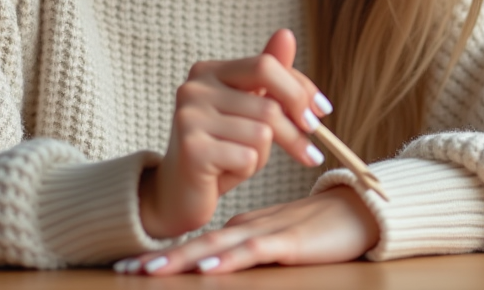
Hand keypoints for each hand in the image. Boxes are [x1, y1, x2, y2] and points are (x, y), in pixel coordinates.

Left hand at [119, 186, 379, 274]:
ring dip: (183, 259)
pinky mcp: (290, 242)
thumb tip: (223, 255)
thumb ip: (254, 242)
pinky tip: (207, 267)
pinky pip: (254, 251)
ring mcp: (268, 233)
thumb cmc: (322, 227)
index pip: (199, 240)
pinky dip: (228, 260)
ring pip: (218, 247)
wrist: (360, 212)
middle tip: (123, 270)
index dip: (165, 253)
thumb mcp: (280, 237)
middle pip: (198, 244)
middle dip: (161, 259)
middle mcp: (249, 228)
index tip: (130, 266)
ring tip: (150, 270)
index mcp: (245, 227)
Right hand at [138, 29, 332, 238]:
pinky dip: (248, 170)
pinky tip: (227, 173)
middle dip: (296, 130)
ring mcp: (189, 117)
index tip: (322, 113)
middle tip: (311, 153)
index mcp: (208, 71)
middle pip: (269, 103)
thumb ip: (267, 75)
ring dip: (264, 154)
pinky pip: (248, 157)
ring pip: (262, 133)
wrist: (177, 193)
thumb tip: (286, 34)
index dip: (301, 90)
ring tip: (243, 160)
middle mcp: (194, 88)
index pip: (267, 66)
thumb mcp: (247, 110)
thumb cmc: (220, 148)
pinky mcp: (192, 149)